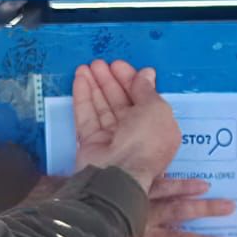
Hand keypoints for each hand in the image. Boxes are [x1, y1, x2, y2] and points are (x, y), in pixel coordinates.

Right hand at [73, 59, 179, 193]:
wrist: (119, 173)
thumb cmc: (145, 140)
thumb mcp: (156, 109)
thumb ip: (147, 90)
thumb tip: (146, 73)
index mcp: (157, 128)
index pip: (143, 100)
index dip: (131, 81)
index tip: (119, 65)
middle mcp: (136, 134)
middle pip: (121, 102)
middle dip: (110, 81)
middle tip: (99, 63)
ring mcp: (112, 139)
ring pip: (102, 107)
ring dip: (95, 85)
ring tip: (86, 66)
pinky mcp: (91, 143)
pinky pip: (87, 116)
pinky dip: (83, 97)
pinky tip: (79, 78)